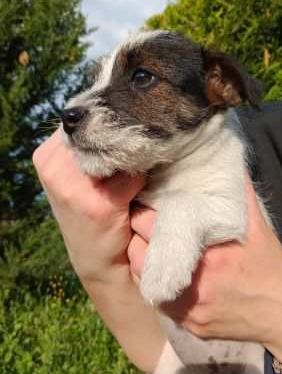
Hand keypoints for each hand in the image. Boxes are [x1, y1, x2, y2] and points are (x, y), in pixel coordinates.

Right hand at [33, 129, 144, 282]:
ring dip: (133, 158)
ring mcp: (75, 187)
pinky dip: (141, 179)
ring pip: (118, 152)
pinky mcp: (100, 204)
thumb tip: (116, 114)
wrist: (98, 259)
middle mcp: (55, 167)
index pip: (83, 122)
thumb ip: (85, 146)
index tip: (122, 128)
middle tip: (133, 154)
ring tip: (134, 175)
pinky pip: (133, 175)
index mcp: (47, 155)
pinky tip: (138, 191)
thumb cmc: (91, 210)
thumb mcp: (75, 175)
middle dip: (120, 138)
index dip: (106, 124)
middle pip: (101, 135)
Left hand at [128, 178, 281, 352]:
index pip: (152, 225)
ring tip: (151, 242)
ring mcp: (187, 309)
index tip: (146, 201)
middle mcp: (193, 284)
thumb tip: (222, 159)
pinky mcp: (186, 324)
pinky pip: (156, 297)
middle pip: (140, 251)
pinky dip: (154, 279)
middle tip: (144, 220)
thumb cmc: (269, 263)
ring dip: (142, 256)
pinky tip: (163, 266)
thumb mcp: (256, 224)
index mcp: (207, 253)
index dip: (145, 210)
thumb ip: (236, 192)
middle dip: (139, 233)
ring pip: (142, 276)